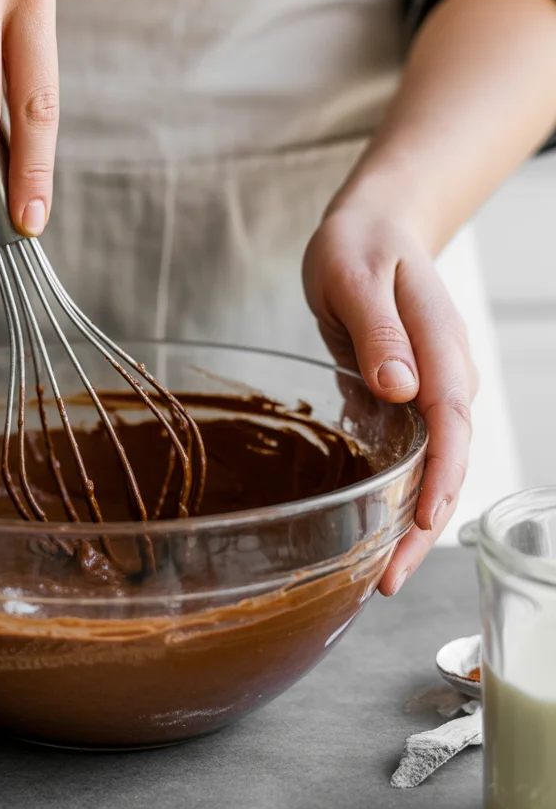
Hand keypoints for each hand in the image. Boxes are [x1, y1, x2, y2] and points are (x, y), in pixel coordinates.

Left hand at [302, 205, 477, 595]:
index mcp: (440, 346)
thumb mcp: (357, 275)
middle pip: (447, 461)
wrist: (373, 228)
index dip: (441, 475)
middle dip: (424, 524)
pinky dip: (396, 495)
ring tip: (381, 573)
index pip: (452, 421)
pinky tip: (373, 530)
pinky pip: (410, 455)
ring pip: (431, 467)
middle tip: (389, 580)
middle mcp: (445, 376)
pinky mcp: (408, 399)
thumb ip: (378, 329)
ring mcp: (430, 390)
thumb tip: (399, 385)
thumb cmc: (361, 245)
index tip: (424, 522)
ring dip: (410, 521)